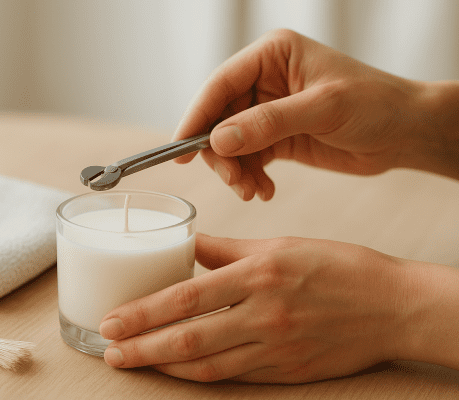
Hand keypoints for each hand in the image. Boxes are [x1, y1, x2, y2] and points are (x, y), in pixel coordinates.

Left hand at [99, 233, 421, 382]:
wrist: (392, 305)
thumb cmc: (338, 266)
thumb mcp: (280, 245)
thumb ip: (227, 250)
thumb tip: (187, 245)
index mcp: (259, 274)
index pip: (187, 297)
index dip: (143, 312)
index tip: (112, 319)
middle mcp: (263, 314)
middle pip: (188, 338)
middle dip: (141, 347)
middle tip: (108, 350)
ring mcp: (276, 348)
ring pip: (207, 365)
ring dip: (164, 367)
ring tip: (133, 362)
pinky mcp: (287, 372)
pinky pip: (234, 377)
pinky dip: (201, 376)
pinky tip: (179, 373)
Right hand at [171, 29, 447, 200]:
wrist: (405, 133)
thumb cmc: (376, 104)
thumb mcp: (322, 109)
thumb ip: (268, 123)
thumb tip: (218, 139)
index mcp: (273, 56)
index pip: (221, 84)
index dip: (196, 116)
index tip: (181, 149)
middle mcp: (265, 80)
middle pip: (219, 117)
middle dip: (221, 153)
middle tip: (234, 181)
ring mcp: (268, 111)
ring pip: (229, 143)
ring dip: (235, 171)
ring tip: (252, 192)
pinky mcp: (276, 137)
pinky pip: (247, 159)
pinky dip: (249, 178)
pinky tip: (264, 191)